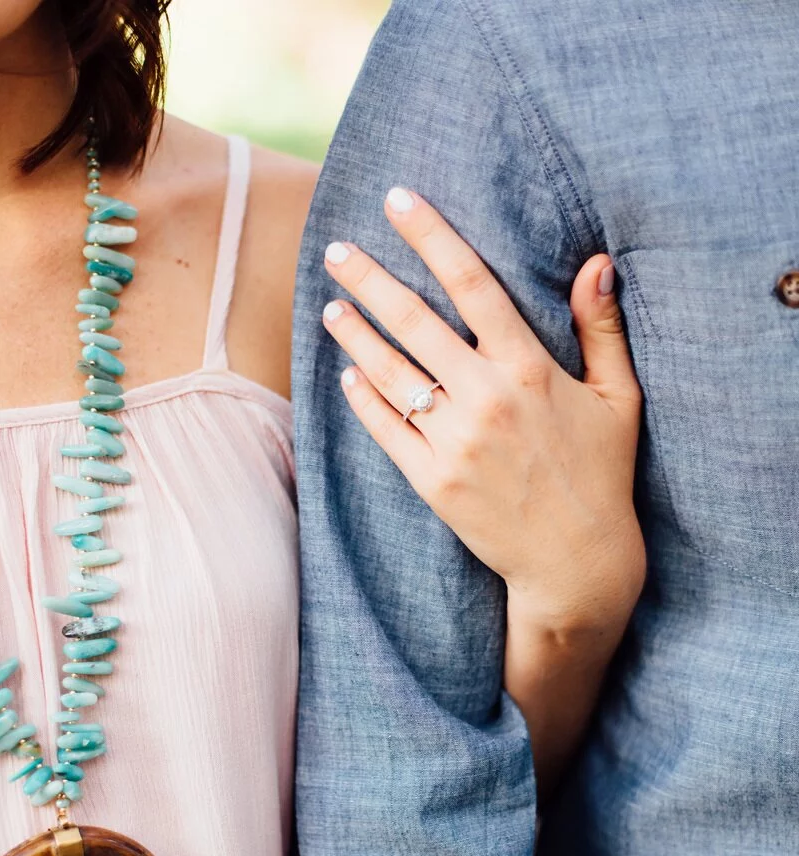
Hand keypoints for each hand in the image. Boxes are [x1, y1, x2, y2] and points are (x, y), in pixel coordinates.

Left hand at [322, 188, 645, 640]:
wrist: (577, 561)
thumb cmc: (601, 474)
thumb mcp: (618, 398)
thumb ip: (602, 329)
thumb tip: (597, 262)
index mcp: (529, 368)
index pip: (471, 283)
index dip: (431, 235)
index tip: (397, 199)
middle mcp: (486, 398)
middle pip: (414, 321)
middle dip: (370, 279)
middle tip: (336, 248)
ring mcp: (454, 442)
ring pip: (390, 373)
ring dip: (355, 334)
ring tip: (331, 306)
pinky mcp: (433, 482)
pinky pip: (386, 429)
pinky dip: (362, 398)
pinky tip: (346, 373)